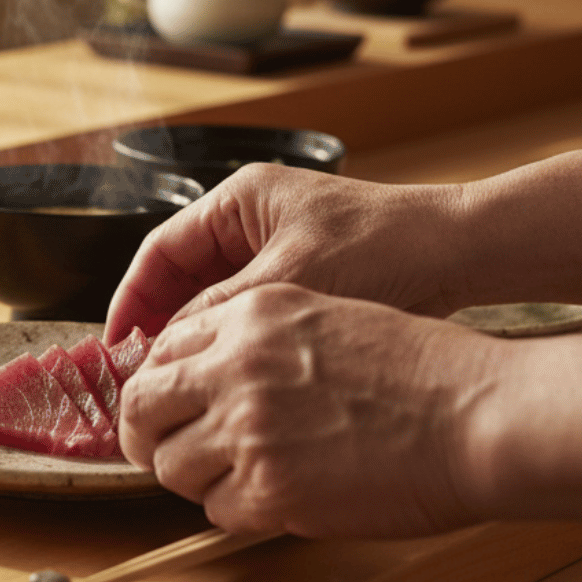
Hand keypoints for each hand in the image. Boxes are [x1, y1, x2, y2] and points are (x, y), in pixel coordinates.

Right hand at [105, 163, 467, 343]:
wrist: (465, 252)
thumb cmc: (385, 248)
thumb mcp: (291, 281)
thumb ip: (221, 312)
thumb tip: (167, 350)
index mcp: (239, 199)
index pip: (160, 250)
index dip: (132, 299)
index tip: (116, 347)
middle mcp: (253, 218)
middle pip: (183, 275)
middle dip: (162, 323)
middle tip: (143, 374)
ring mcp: (280, 246)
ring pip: (216, 298)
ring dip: (199, 337)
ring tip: (181, 382)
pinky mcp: (307, 276)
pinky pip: (252, 312)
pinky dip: (235, 342)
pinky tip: (231, 377)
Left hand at [117, 283, 503, 538]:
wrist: (479, 413)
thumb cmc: (426, 371)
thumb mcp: (327, 318)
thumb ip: (259, 342)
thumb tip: (212, 378)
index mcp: (252, 315)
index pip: (163, 350)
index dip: (156, 385)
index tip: (160, 406)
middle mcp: (237, 366)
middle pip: (142, 406)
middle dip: (143, 434)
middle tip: (158, 451)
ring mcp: (249, 428)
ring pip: (170, 465)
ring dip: (193, 477)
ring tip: (231, 478)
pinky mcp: (271, 488)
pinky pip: (217, 509)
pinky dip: (235, 510)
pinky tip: (271, 499)